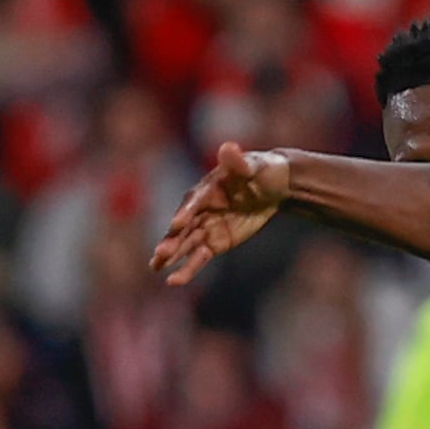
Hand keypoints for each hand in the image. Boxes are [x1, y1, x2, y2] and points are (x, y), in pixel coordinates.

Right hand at [151, 143, 292, 284]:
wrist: (271, 186)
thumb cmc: (261, 170)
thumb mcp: (254, 166)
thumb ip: (239, 162)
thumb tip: (229, 148)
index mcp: (207, 188)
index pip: (194, 202)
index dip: (186, 212)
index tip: (177, 224)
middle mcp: (200, 208)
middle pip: (184, 227)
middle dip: (173, 240)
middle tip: (161, 253)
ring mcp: (205, 226)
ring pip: (186, 244)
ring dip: (173, 256)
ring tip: (157, 268)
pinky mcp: (214, 242)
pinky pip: (199, 257)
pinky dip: (188, 268)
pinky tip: (174, 280)